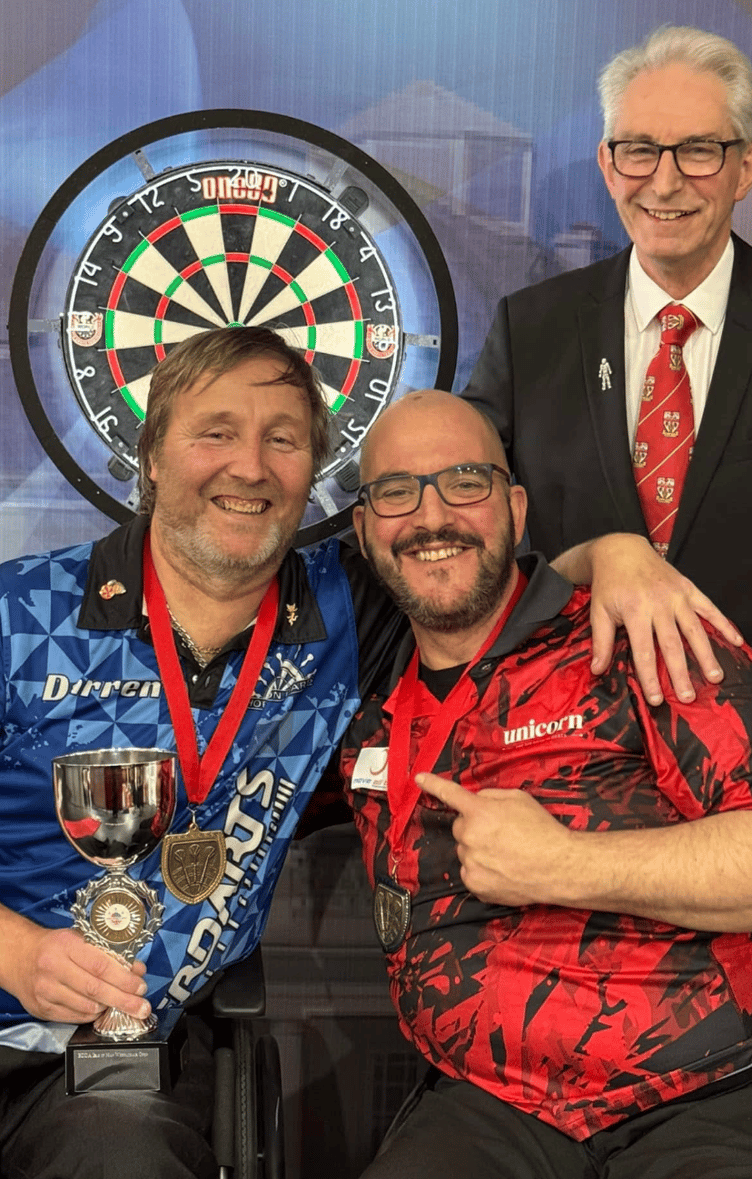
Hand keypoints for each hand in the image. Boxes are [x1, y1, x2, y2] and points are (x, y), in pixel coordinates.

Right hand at [6, 923, 149, 1023]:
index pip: (100, 965)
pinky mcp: (41, 1009)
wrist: (19, 957)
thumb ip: (108, 953)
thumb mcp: (80, 938)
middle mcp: (54, 968)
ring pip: (85, 1007)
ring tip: (120, 1004)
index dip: (124, 979)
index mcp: (67, 945)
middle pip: (95, 989)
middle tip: (141, 1006)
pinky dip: (91, 1015)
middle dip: (123, 1000)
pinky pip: (74, 1017)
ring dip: (108, 1008)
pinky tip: (100, 1009)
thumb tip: (136, 969)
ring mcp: (46, 991)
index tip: (140, 986)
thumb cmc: (56, 946)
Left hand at [416, 772, 572, 905]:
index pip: (450, 794)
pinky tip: (503, 869)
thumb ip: (491, 797)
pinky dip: (482, 871)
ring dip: (478, 850)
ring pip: (465, 852)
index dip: (433, 785)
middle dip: (474, 828)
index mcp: (479, 812)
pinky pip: (470, 873)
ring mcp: (471, 863)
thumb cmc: (543, 831)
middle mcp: (470, 837)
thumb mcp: (520, 799)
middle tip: (500, 834)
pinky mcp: (476, 885)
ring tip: (507, 854)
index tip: (419, 779)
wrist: (559, 867)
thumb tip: (476, 801)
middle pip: (460, 828)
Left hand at [586, 534, 741, 704]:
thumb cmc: (609, 585)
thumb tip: (597, 670)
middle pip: (672, 644)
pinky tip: (736, 641)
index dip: (650, 677)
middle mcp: (659, 603)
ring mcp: (676, 596)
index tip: (656, 699)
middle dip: (680, 673)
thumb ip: (600, 642)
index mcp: (635, 611)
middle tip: (688, 697)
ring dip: (706, 654)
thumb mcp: (598, 611)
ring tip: (715, 676)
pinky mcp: (688, 588)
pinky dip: (723, 624)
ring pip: (694, 629)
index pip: (644, 651)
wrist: (622, 551)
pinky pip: (709, 608)